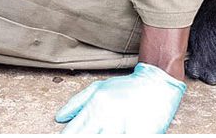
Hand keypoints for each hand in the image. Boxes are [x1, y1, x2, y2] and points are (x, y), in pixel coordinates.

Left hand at [55, 63, 185, 133]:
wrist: (156, 82)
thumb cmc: (126, 87)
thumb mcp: (97, 88)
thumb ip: (76, 103)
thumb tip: (59, 118)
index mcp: (94, 106)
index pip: (72, 132)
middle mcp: (106, 116)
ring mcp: (123, 125)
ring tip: (101, 136)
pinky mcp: (140, 131)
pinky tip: (118, 136)